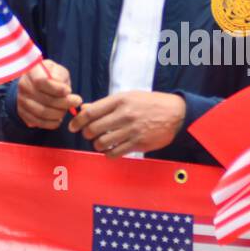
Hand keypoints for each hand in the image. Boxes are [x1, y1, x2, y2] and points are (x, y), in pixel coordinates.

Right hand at [15, 59, 80, 128]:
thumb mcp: (57, 69)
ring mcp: (21, 100)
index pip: (42, 82)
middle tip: (77, 102)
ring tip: (67, 110)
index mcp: (31, 72)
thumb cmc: (50, 75)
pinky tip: (59, 119)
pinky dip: (52, 123)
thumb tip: (65, 91)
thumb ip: (60, 76)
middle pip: (45, 99)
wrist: (35, 84)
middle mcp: (24, 86)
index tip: (69, 91)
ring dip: (59, 113)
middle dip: (64, 103)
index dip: (57, 89)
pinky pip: (38, 122)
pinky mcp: (23, 113)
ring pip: (43, 112)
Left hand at [68, 91, 185, 157]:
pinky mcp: (138, 144)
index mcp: (120, 101)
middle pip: (93, 129)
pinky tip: (111, 149)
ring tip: (101, 142)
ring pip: (102, 143)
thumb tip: (85, 109)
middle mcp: (124, 115)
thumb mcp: (128, 97)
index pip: (90, 112)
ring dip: (97, 144)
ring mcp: (131, 131)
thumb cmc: (150, 103)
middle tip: (90, 134)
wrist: (176, 114)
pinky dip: (108, 153)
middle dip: (87, 134)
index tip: (74, 126)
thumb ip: (106, 104)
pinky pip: (114, 153)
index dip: (78, 121)